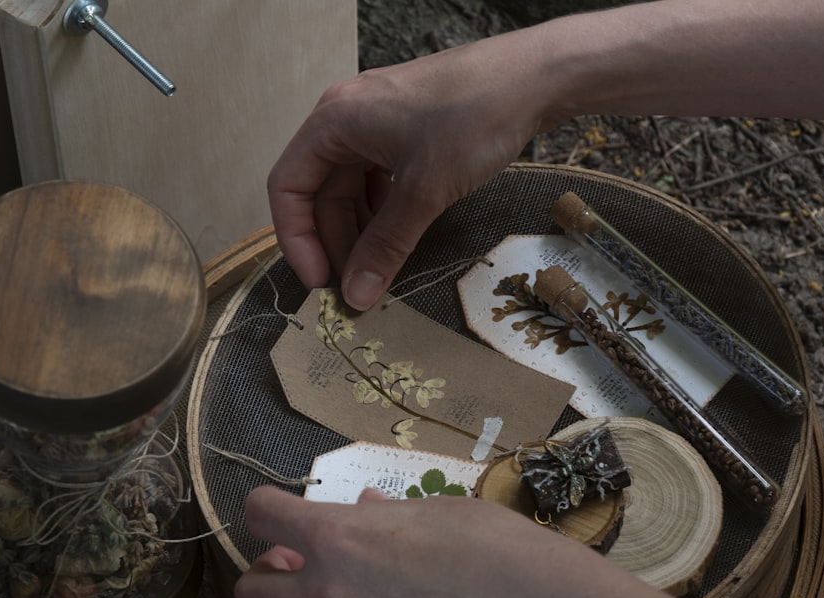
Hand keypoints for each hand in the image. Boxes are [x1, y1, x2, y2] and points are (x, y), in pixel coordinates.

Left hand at [233, 485, 575, 597]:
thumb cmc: (485, 541)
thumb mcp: (430, 510)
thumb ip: (383, 514)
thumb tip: (366, 507)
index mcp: (335, 537)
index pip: (261, 515)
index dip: (265, 509)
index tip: (280, 512)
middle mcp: (329, 593)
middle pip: (251, 596)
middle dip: (264, 578)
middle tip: (297, 566)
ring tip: (350, 597)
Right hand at [267, 33, 548, 309]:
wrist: (536, 77)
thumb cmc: (475, 117)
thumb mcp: (424, 190)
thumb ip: (386, 245)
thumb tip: (357, 295)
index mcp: (334, 121)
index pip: (288, 188)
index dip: (297, 240)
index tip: (321, 282)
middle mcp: (348, 118)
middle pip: (320, 192)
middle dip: (335, 242)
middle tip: (356, 286)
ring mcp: (379, 123)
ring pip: (352, 189)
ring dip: (361, 232)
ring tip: (378, 270)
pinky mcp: (408, 130)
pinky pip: (380, 179)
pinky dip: (385, 213)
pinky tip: (400, 239)